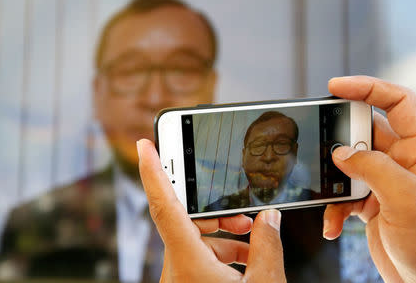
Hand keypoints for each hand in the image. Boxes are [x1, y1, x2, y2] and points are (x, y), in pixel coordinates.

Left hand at [137, 139, 285, 282]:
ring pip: (194, 239)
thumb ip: (268, 246)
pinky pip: (197, 255)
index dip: (154, 172)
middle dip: (216, 211)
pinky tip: (245, 257)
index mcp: (188, 263)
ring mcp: (179, 277)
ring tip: (252, 240)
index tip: (145, 146)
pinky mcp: (186, 282)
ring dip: (222, 234)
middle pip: (186, 221)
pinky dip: (220, 251)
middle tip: (243, 214)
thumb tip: (270, 218)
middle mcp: (177, 269)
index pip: (165, 207)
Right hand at [323, 76, 415, 282]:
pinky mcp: (373, 202)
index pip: (399, 102)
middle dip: (341, 142)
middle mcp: (406, 162)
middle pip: (366, 132)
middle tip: (327, 154)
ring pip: (350, 164)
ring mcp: (388, 182)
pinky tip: (333, 224)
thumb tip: (340, 153)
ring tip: (331, 200)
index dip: (367, 87)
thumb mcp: (407, 201)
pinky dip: (333, 208)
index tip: (335, 86)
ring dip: (334, 182)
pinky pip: (344, 193)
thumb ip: (373, 169)